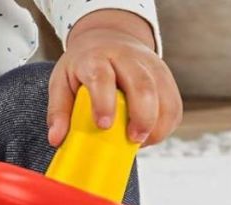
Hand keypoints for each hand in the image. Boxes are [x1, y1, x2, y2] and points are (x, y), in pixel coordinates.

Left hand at [47, 9, 181, 146]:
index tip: (104, 125)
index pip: (102, 77)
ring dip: (157, 125)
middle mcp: (128, 58)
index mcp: (96, 58)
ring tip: (141, 141)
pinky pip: (174, 105)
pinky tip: (150, 134)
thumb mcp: (62, 81)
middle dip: (142, 117)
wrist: (110, 37)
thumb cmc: (84, 66)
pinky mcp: (166, 77)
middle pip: (142, 86)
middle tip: (133, 140)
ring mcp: (151, 66)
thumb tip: (56, 139)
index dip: (104, 102)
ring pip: (164, 96)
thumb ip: (59, 110)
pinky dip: (166, 125)